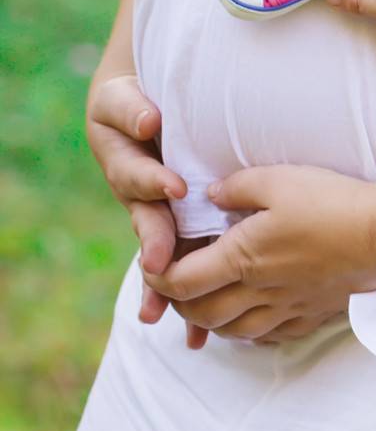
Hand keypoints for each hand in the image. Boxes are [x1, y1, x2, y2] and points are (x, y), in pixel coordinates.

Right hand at [84, 73, 205, 335]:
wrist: (141, 105)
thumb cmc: (132, 100)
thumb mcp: (121, 98)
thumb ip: (131, 109)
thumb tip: (149, 120)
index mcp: (128, 166)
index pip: (138, 176)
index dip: (155, 182)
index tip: (175, 188)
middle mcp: (141, 198)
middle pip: (147, 224)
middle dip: (156, 245)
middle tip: (161, 264)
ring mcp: (159, 215)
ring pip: (163, 254)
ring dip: (165, 286)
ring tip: (166, 317)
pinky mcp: (181, 226)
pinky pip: (186, 261)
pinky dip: (190, 295)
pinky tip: (199, 331)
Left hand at [143, 166, 375, 342]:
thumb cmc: (333, 203)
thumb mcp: (282, 179)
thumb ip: (239, 186)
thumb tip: (210, 195)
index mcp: (242, 258)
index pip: (180, 282)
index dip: (158, 276)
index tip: (155, 262)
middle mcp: (257, 292)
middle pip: (199, 314)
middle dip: (178, 301)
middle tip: (177, 281)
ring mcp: (284, 308)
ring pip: (229, 331)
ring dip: (210, 319)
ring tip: (211, 297)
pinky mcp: (309, 314)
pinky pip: (266, 336)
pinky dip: (248, 330)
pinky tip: (254, 313)